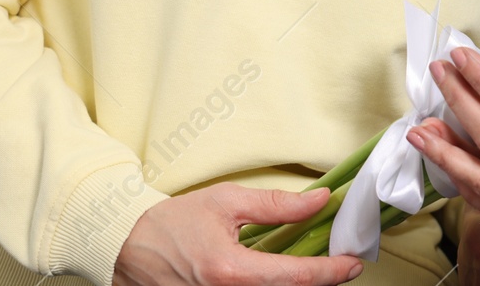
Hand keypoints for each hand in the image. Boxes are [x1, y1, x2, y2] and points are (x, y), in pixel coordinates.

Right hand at [113, 182, 363, 285]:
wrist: (127, 247)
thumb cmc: (173, 223)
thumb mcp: (227, 201)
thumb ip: (277, 205)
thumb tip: (319, 201)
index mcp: (230, 271)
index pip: (294, 277)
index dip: (330, 272)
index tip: (352, 264)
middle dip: (319, 283)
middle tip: (341, 266)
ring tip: (315, 271)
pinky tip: (285, 278)